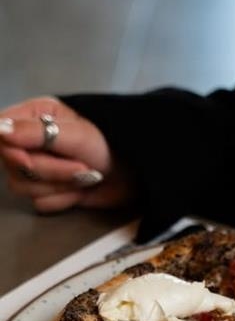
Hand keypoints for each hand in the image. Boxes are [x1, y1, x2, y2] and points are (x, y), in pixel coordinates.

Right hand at [0, 96, 133, 212]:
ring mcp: (38, 169)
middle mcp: (29, 142)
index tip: (28, 159)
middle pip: (13, 166)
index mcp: (32, 117)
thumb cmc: (110, 144)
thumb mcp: (76, 134)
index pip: (0, 134)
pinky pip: (41, 203)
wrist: (136, 173)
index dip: (10, 151)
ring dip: (59, 186)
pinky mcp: (49, 191)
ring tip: (86, 176)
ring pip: (24, 188)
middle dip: (50, 172)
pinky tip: (81, 190)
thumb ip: (37, 133)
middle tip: (82, 167)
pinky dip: (63, 199)